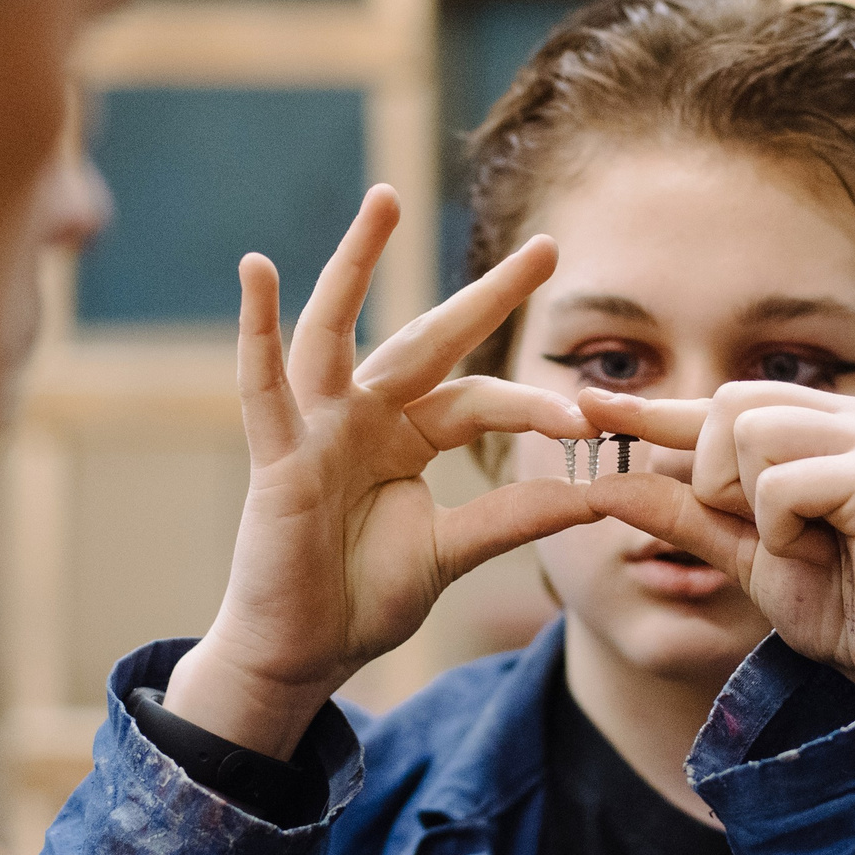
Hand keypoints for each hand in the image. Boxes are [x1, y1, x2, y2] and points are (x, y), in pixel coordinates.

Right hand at [162, 186, 599, 757]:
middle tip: (548, 247)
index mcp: (407, 437)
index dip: (532, 404)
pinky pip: (262, 382)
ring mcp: (317, 427)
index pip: (478, 398)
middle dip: (488, 295)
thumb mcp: (454, 551)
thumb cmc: (362, 599)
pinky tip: (259, 270)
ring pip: (339, 330)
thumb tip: (597, 494)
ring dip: (359, 262)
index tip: (588, 419)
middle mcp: (364, 416)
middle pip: (430, 339)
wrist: (302, 655)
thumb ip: (514, 517)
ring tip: (386, 199)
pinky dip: (257, 327)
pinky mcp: (277, 453)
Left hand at [579, 383, 854, 702]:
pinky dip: (783, 529)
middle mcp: (852, 415)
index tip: (589, 407)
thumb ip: (678, 511)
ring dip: (752, 506)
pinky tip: (824, 552)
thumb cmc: (828, 597)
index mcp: (821, 421)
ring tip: (802, 542)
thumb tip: (601, 482)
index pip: (720, 400)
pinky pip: (781, 484)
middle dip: (715, 476)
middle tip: (763, 531)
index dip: (654, 409)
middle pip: (727, 406)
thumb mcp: (736, 549)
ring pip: (750, 436)